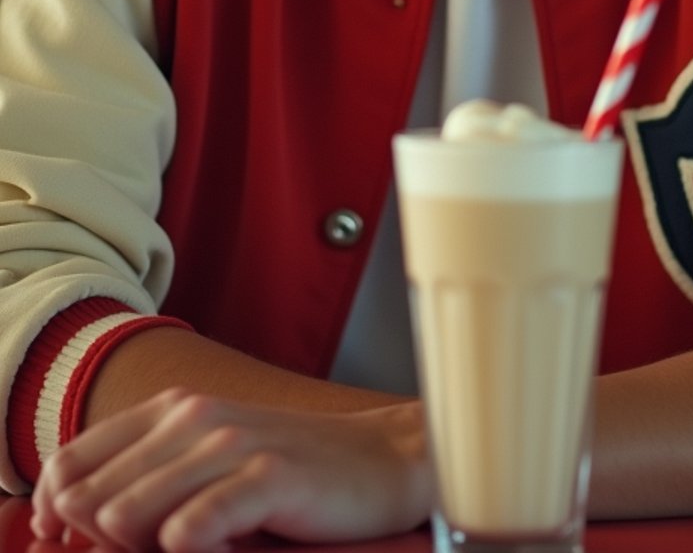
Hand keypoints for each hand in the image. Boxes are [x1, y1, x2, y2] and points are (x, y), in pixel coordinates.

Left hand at [30, 389, 430, 551]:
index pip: (74, 460)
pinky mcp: (269, 476)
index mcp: (173, 410)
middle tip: (145, 548)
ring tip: (180, 546)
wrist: (382, 460)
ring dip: (140, 546)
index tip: (64, 540)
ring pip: (134, 512)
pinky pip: (197, 523)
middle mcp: (194, 417)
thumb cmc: (290, 470)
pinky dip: (187, 545)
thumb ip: (146, 477)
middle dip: (100, 539)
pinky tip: (201, 548)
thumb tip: (75, 515)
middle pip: (96, 495)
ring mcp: (232, 443)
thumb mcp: (209, 461)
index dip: (54, 507)